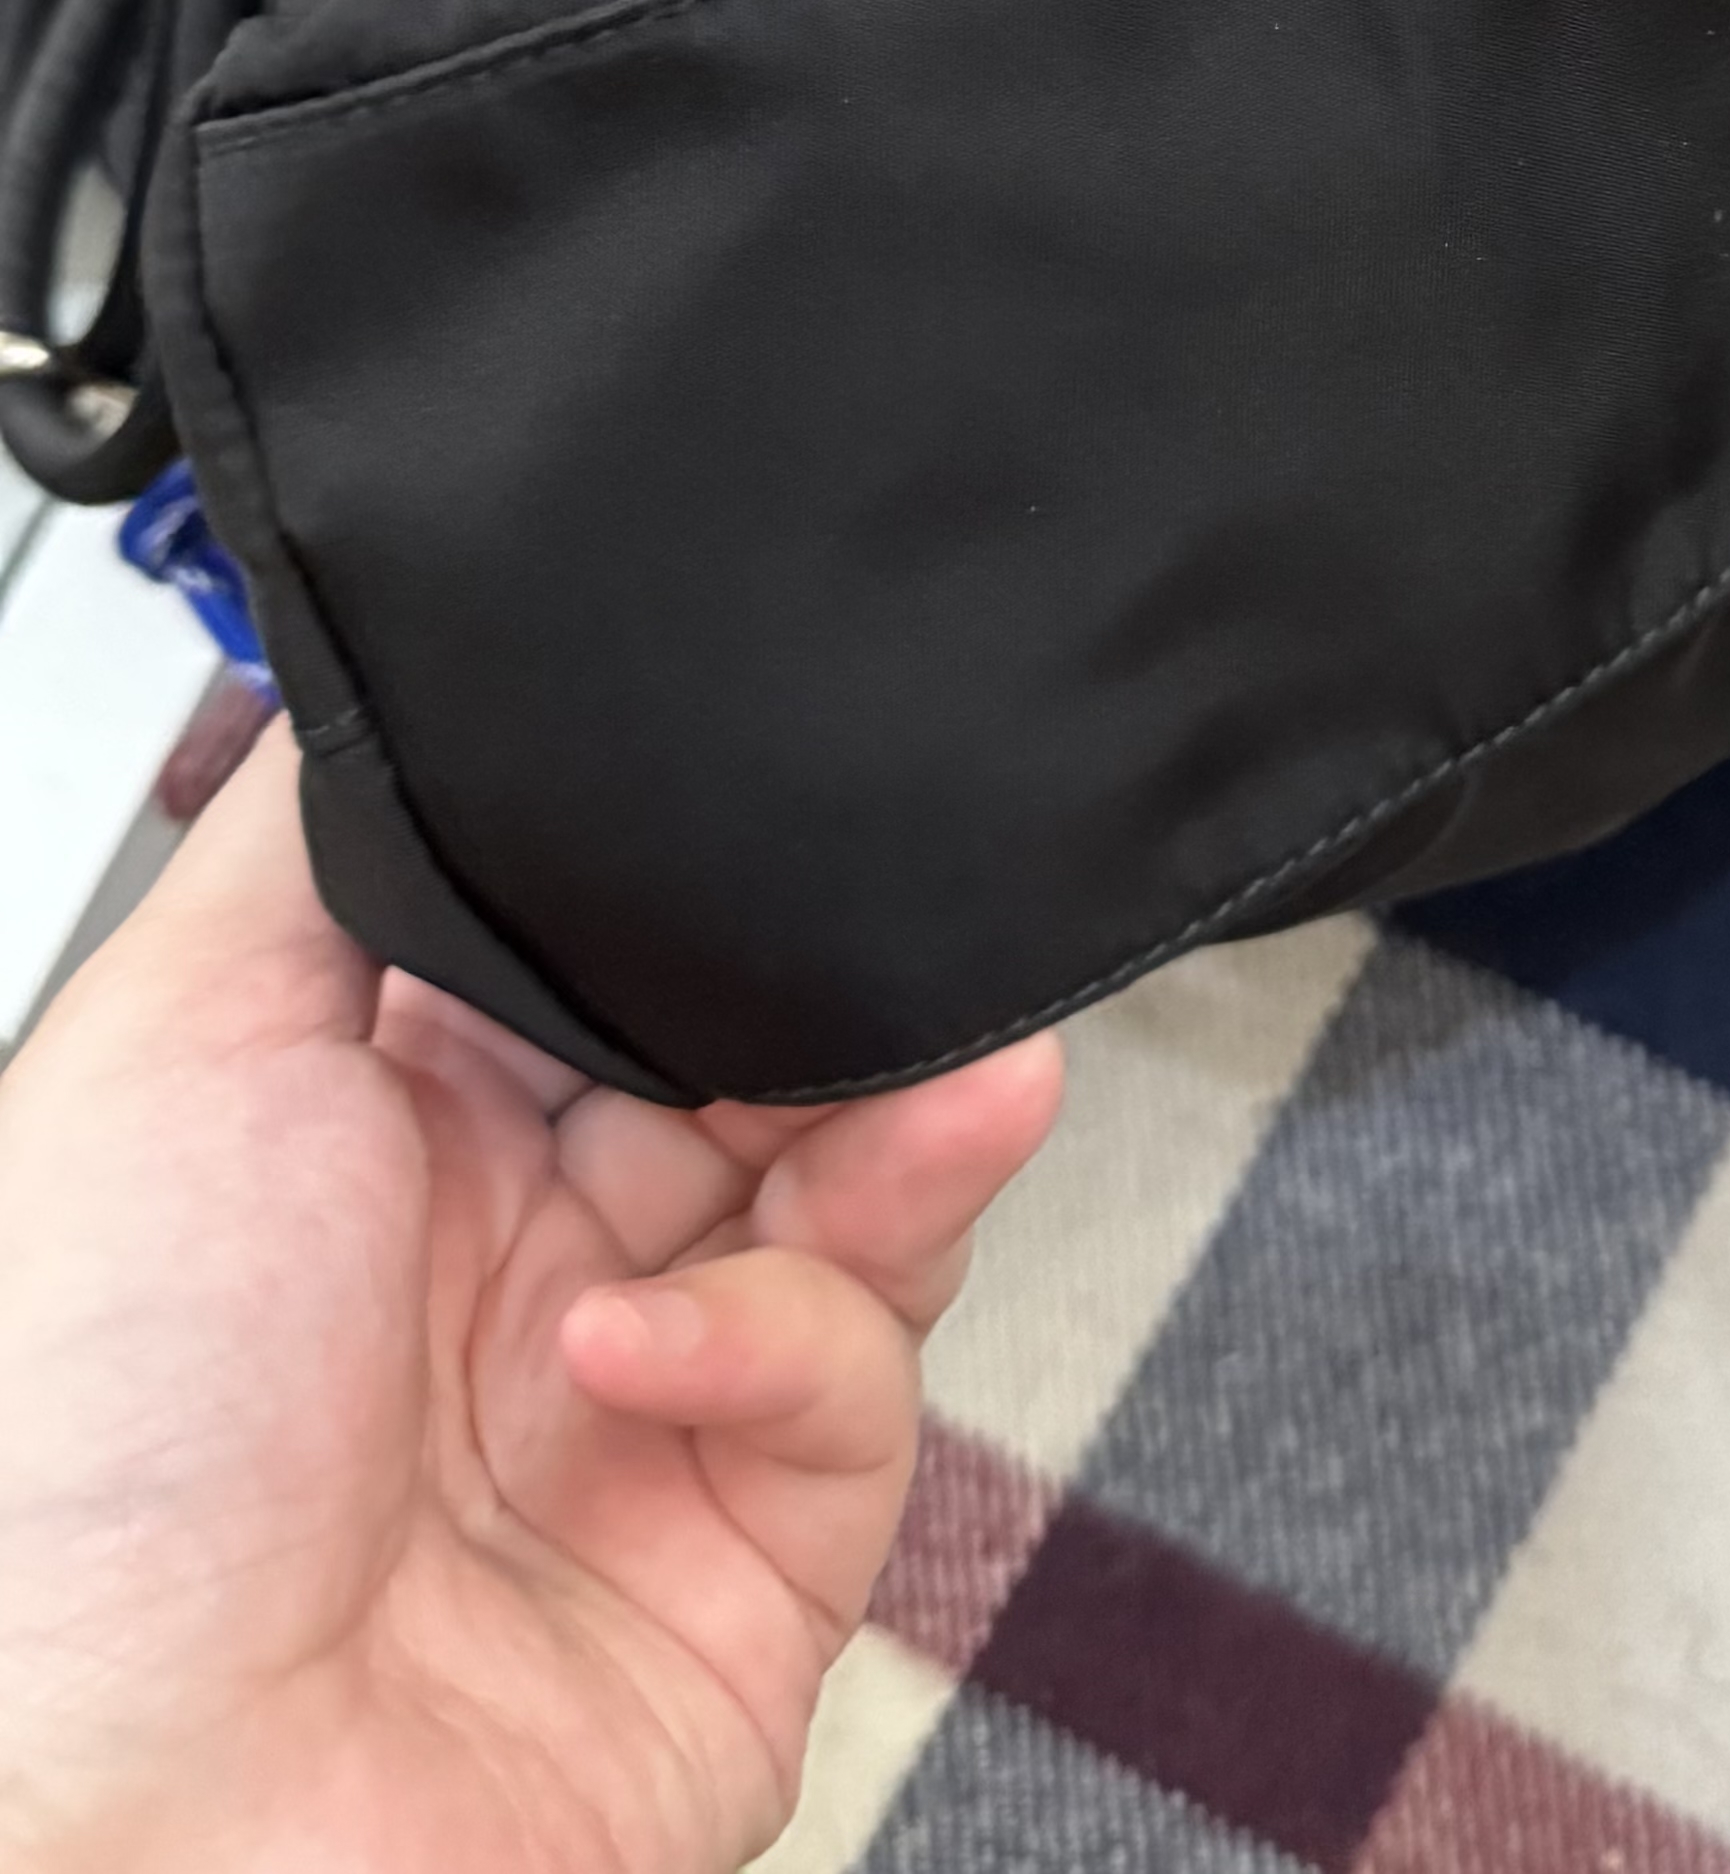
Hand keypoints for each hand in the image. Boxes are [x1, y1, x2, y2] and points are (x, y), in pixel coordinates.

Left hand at [0, 720, 1060, 1873]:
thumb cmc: (64, 1471)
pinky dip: (783, 1345)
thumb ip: (320, 837)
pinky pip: (850, 1398)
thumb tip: (415, 664)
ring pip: (866, 1219)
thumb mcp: (161, 1046)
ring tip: (950, 1084)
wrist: (106, 1838)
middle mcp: (514, 1284)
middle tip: (907, 935)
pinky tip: (661, 1344)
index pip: (624, 968)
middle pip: (773, 1072)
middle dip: (858, 995)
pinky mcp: (749, 1574)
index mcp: (379, 1153)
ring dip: (911, 1137)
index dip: (717, 889)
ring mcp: (638, 1432)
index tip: (800, 803)